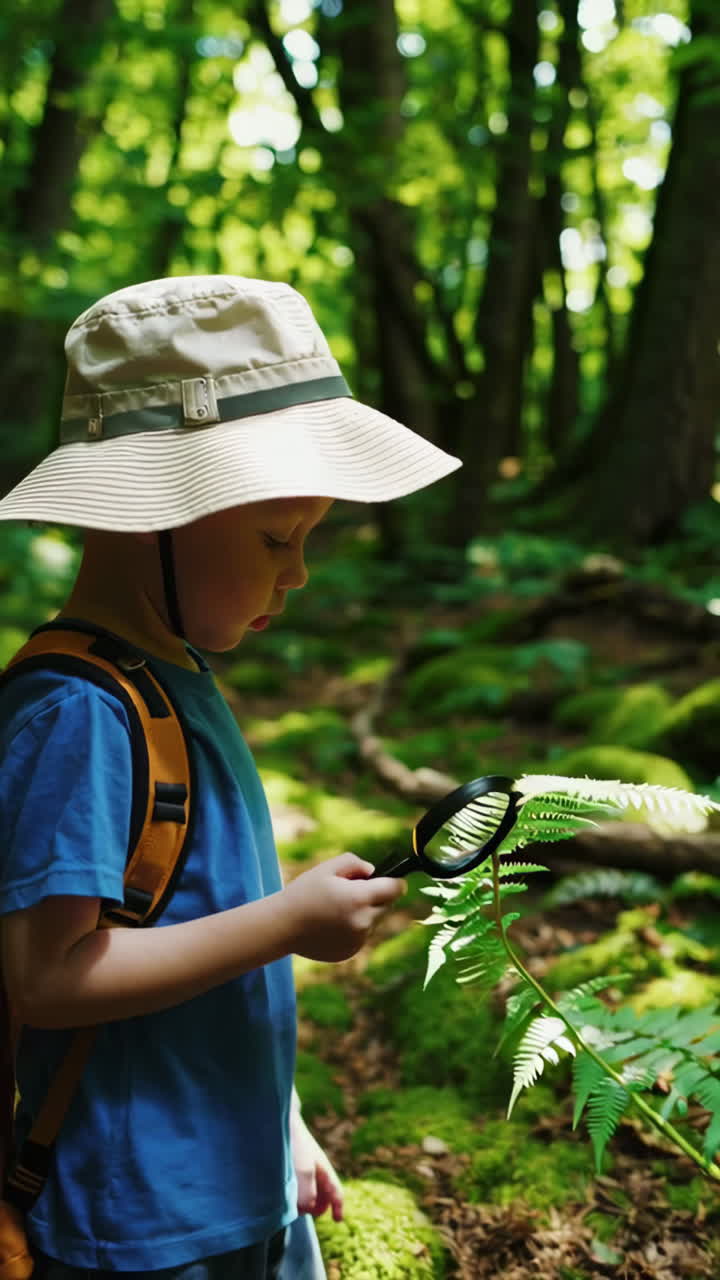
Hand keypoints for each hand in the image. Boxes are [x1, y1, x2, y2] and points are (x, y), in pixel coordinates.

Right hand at [283, 853, 405, 962]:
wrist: (282, 926)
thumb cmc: (304, 893)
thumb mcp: (327, 868)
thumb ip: (355, 863)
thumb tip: (373, 871)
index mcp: (359, 898)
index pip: (395, 889)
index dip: (395, 882)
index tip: (391, 879)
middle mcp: (363, 921)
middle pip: (387, 905)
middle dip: (376, 896)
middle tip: (353, 891)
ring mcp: (358, 940)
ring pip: (374, 921)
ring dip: (364, 913)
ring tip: (338, 908)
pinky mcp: (350, 952)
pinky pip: (362, 935)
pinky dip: (354, 928)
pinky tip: (332, 924)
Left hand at [291, 1108, 343, 1220]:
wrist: (281, 1123)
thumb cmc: (296, 1146)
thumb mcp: (304, 1173)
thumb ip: (309, 1194)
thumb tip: (308, 1209)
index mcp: (325, 1171)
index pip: (336, 1193)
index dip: (338, 1207)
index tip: (337, 1220)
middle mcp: (317, 1170)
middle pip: (323, 1195)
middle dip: (317, 1206)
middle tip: (306, 1211)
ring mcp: (304, 1168)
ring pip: (309, 1192)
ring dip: (303, 1201)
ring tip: (292, 1203)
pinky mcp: (292, 1166)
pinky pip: (297, 1186)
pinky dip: (294, 1194)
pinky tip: (284, 1193)